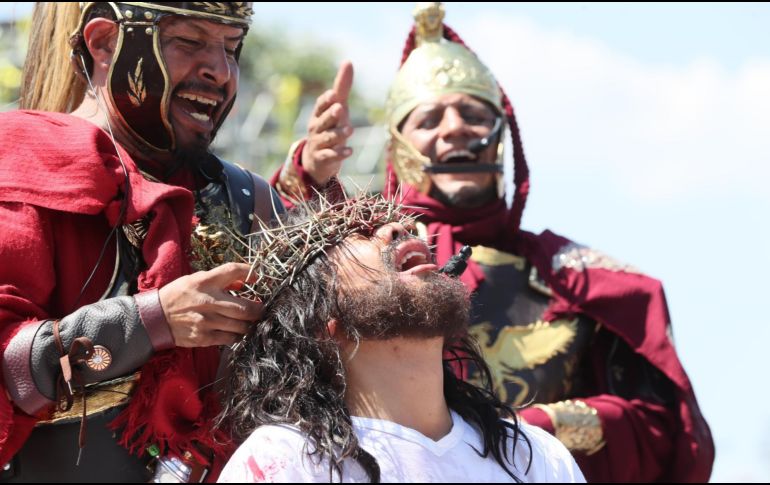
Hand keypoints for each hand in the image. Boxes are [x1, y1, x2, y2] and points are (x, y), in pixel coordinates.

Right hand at [158, 263, 263, 346]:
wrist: (154, 318)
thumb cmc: (177, 296)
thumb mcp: (194, 280)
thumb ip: (218, 280)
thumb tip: (243, 282)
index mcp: (204, 282)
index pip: (232, 270)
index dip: (249, 272)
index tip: (256, 277)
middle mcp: (208, 301)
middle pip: (245, 308)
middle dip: (258, 309)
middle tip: (260, 309)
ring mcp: (207, 321)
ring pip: (241, 326)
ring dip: (248, 324)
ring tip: (248, 321)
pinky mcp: (204, 337)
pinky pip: (230, 338)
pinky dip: (236, 335)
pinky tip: (235, 331)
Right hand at [301, 61, 353, 184]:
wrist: (316, 160)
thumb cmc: (329, 127)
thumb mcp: (336, 108)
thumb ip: (342, 88)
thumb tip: (348, 61)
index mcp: (319, 114)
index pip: (320, 105)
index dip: (326, 100)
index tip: (333, 94)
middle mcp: (316, 128)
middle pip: (323, 121)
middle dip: (330, 115)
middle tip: (339, 108)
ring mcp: (319, 144)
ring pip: (328, 138)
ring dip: (338, 134)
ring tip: (349, 130)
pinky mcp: (323, 159)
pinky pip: (330, 156)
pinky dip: (339, 154)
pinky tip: (350, 151)